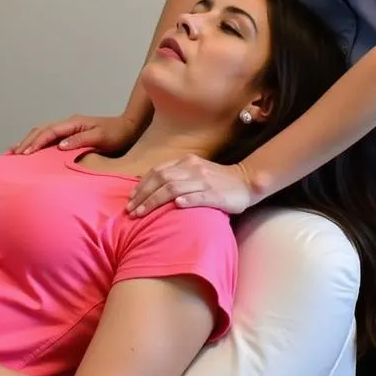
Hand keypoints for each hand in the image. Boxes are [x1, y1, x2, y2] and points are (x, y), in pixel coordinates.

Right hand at [12, 113, 139, 154]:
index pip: (49, 132)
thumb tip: (60, 145)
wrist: (128, 128)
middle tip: (13, 155)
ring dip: (30, 141)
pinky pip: (50, 137)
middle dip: (27, 141)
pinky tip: (32, 151)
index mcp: (73, 123)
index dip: (36, 142)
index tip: (24, 154)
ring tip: (16, 152)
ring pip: (43, 132)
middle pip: (41, 130)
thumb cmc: (116, 135)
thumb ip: (81, 140)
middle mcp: (68, 123)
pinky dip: (38, 142)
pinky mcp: (71, 134)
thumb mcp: (101, 138)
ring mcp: (69, 128)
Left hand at [126, 155, 254, 216]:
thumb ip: (176, 175)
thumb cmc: (217, 180)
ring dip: (155, 201)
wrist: (246, 181)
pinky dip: (186, 200)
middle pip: (161, 179)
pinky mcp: (216, 194)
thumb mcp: (194, 172)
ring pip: (174, 188)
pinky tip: (175, 207)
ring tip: (142, 214)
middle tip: (131, 211)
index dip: (142, 185)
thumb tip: (150, 187)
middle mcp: (193, 168)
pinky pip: (198, 196)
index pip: (158, 171)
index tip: (130, 198)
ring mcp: (204, 181)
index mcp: (186, 162)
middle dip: (143, 195)